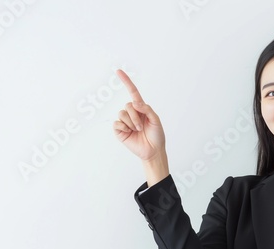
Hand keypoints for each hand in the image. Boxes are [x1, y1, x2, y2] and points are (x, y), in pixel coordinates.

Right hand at [113, 70, 168, 184]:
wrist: (153, 151)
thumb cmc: (157, 135)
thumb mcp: (156, 120)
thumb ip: (146, 109)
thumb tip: (135, 102)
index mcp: (141, 108)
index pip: (132, 92)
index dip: (126, 81)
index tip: (118, 71)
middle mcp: (132, 113)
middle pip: (127, 105)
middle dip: (135, 116)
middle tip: (141, 127)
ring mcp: (125, 121)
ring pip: (122, 114)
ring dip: (131, 123)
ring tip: (137, 130)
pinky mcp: (119, 130)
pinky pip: (117, 123)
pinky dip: (124, 128)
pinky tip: (129, 133)